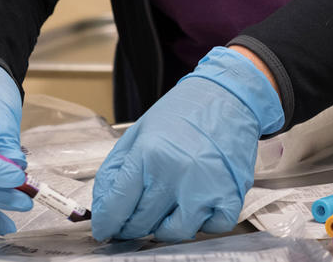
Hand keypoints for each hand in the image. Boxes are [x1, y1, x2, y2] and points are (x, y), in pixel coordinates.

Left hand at [91, 46, 284, 241]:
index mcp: (148, 154)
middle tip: (127, 222)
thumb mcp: (139, 132)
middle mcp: (175, 175)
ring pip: (174, 233)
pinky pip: (208, 230)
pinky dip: (198, 224)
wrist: (224, 99)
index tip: (102, 230)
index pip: (119, 203)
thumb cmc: (180, 114)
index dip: (107, 221)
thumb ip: (118, 168)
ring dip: (162, 229)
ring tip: (159, 212)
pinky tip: (191, 206)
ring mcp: (204, 190)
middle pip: (142, 221)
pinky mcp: (229, 199)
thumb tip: (103, 202)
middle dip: (130, 227)